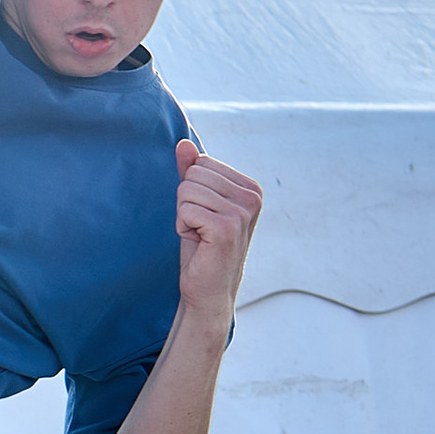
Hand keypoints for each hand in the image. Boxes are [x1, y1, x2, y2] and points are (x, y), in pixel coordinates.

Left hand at [173, 139, 261, 320]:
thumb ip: (191, 172)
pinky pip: (185, 209)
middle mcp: (252, 197)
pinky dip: (182, 228)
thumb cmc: (202, 248)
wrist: (208, 290)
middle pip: (193, 174)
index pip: (201, 163)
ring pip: (187, 191)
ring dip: (184, 217)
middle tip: (200, 229)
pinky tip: (198, 244)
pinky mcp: (227, 227)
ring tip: (200, 236)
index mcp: (250, 187)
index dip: (192, 192)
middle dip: (185, 203)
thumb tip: (183, 144)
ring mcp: (242, 212)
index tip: (204, 217)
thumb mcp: (196, 203)